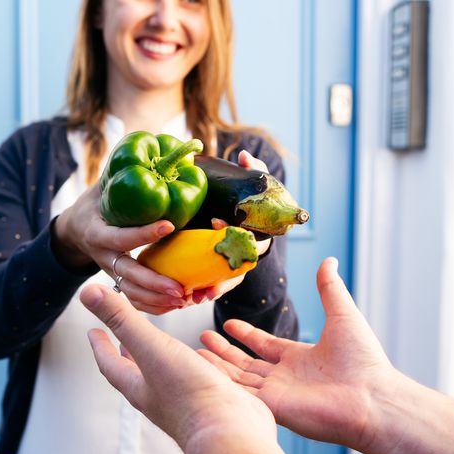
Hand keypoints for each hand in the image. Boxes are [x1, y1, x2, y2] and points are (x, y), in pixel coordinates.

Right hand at [54, 185, 186, 313]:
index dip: (143, 233)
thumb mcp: (103, 185)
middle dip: (154, 282)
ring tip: (184, 299)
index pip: (120, 236)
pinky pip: (134, 299)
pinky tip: (175, 305)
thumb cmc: (96, 203)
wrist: (74, 229)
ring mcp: (110, 271)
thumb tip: (161, 150)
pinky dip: (153, 306)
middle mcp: (103, 256)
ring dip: (157, 299)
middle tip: (180, 288)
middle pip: (127, 274)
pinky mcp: (119, 280)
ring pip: (131, 292)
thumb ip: (124, 172)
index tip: (168, 225)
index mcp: (97, 232)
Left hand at [80, 284, 277, 450]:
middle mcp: (158, 398)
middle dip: (127, 355)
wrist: (230, 433)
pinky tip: (203, 361)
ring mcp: (184, 404)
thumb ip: (123, 319)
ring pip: (165, 377)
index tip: (92, 331)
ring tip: (162, 346)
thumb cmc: (189, 392)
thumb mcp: (151, 348)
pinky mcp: (209, 403)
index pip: (110, 364)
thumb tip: (88, 292)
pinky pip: (194, 380)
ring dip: (160, 360)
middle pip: (135, 373)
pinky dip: (192, 366)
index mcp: (138, 387)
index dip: (99, 346)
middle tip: (121, 340)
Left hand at [190, 149, 270, 303]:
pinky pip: (218, 283)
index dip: (238, 234)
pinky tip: (192, 297)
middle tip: (208, 286)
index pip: (254, 236)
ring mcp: (238, 261)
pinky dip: (207, 291)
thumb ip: (252, 170)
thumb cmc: (250, 199)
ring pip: (229, 281)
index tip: (216, 224)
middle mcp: (252, 250)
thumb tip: (244, 156)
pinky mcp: (224, 268)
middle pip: (240, 268)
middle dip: (225, 279)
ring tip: (198, 297)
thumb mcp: (251, 184)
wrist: (244, 214)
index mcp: (261, 231)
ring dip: (214, 290)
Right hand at [199, 257, 395, 450]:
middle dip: (223, 351)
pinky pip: (241, 394)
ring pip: (238, 379)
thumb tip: (328, 260)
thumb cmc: (363, 359)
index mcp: (301, 358)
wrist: (372, 398)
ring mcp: (278, 394)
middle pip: (246, 364)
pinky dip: (221, 383)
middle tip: (202, 338)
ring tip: (194, 352)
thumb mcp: (342, 314)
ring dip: (216, 366)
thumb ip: (329, 289)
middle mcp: (286, 377)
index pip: (266, 345)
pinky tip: (203, 370)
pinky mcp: (273, 408)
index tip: (228, 324)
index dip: (246, 334)